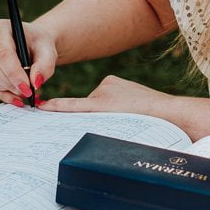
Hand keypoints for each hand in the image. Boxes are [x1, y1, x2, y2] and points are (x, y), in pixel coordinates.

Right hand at [0, 19, 57, 104]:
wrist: (34, 44)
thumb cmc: (39, 44)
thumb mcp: (48, 52)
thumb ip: (45, 66)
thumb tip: (35, 82)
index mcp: (1, 27)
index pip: (3, 53)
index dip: (14, 74)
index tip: (27, 88)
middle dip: (11, 84)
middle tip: (28, 92)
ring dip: (8, 89)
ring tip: (26, 91)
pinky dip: (4, 93)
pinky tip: (17, 95)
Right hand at [39, 75, 168, 113]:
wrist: (168, 112)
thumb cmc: (146, 124)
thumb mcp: (117, 128)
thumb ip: (98, 123)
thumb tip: (85, 118)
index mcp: (103, 104)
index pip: (73, 106)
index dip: (56, 107)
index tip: (41, 106)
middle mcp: (104, 92)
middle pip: (86, 106)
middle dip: (91, 114)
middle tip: (112, 122)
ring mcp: (109, 85)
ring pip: (96, 100)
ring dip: (104, 108)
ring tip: (125, 116)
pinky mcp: (113, 81)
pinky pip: (103, 92)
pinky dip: (109, 99)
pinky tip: (126, 106)